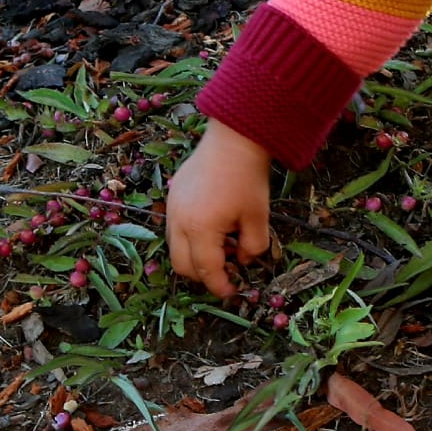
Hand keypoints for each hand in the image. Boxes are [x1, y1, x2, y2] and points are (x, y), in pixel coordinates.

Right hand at [167, 119, 273, 297]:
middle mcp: (178, 221)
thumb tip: (243, 260)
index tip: (232, 293)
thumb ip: (252, 246)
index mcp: (200, 229)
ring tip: (223, 244)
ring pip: (175, 247)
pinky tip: (214, 225)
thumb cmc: (248, 178)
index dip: (219, 286)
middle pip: (182, 265)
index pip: (206, 270)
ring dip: (195, 255)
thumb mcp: (259, 217)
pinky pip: (175, 227)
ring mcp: (172, 207)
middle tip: (226, 271)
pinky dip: (190, 237)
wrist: (234, 137)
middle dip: (203, 275)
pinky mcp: (173, 194)